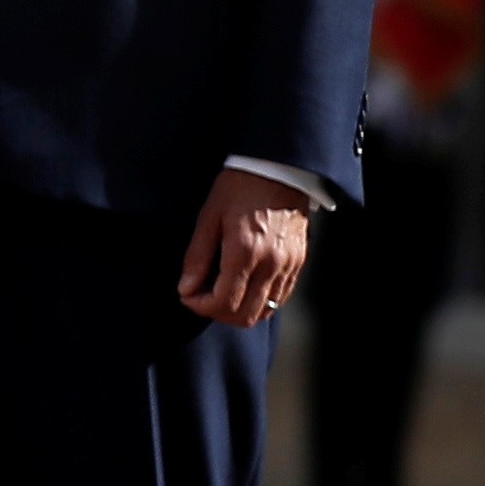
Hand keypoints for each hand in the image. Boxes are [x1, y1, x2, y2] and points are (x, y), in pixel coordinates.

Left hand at [178, 166, 312, 328]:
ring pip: (265, 311)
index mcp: (245, 252)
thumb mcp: (209, 215)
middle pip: (245, 316)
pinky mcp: (299, 262)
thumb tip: (185, 288)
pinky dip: (260, 300)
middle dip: (218, 313)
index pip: (223, 303)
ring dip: (239, 309)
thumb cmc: (239, 186)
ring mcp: (288, 265)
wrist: (278, 169)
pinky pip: (281, 297)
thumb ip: (197, 255)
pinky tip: (244, 284)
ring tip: (222, 290)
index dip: (200, 306)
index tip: (187, 295)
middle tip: (202, 296)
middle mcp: (271, 264)